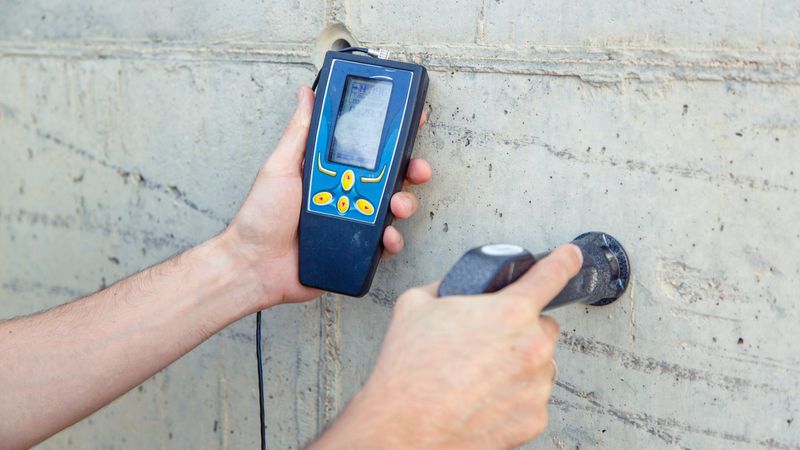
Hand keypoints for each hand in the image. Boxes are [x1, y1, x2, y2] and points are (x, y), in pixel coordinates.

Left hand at [220, 86, 431, 309]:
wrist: (255, 264)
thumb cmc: (261, 216)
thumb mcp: (281, 166)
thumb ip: (300, 132)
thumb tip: (306, 95)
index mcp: (333, 171)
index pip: (369, 148)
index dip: (393, 136)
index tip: (411, 122)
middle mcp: (349, 193)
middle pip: (392, 177)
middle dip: (411, 170)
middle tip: (418, 168)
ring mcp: (355, 222)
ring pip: (394, 209)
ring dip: (404, 203)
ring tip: (396, 206)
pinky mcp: (358, 251)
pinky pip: (385, 244)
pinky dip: (392, 240)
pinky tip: (386, 236)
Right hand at [309, 244, 582, 449]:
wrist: (404, 429)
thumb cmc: (409, 373)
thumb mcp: (416, 305)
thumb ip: (445, 287)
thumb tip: (454, 289)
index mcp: (510, 312)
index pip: (552, 275)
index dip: (564, 260)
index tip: (571, 257)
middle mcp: (532, 348)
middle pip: (542, 326)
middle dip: (518, 329)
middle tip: (484, 342)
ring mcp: (537, 386)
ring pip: (539, 364)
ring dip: (517, 364)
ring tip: (477, 375)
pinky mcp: (534, 419)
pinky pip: (531, 397)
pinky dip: (513, 396)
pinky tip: (482, 397)